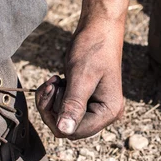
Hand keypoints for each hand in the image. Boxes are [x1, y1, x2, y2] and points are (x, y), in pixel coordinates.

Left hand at [36, 20, 124, 138]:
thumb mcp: (81, 76)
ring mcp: (96, 108)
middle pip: (67, 128)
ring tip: (53, 80)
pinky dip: (54, 97)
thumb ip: (73, 105)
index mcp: (109, 111)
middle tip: (50, 83)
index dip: (56, 117)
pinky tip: (56, 81)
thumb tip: (64, 130)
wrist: (99, 29)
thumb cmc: (93, 49)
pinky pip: (64, 109)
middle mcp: (105, 114)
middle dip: (52, 108)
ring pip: (63, 119)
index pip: (75, 131)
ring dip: (51, 101)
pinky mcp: (86, 101)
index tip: (50, 90)